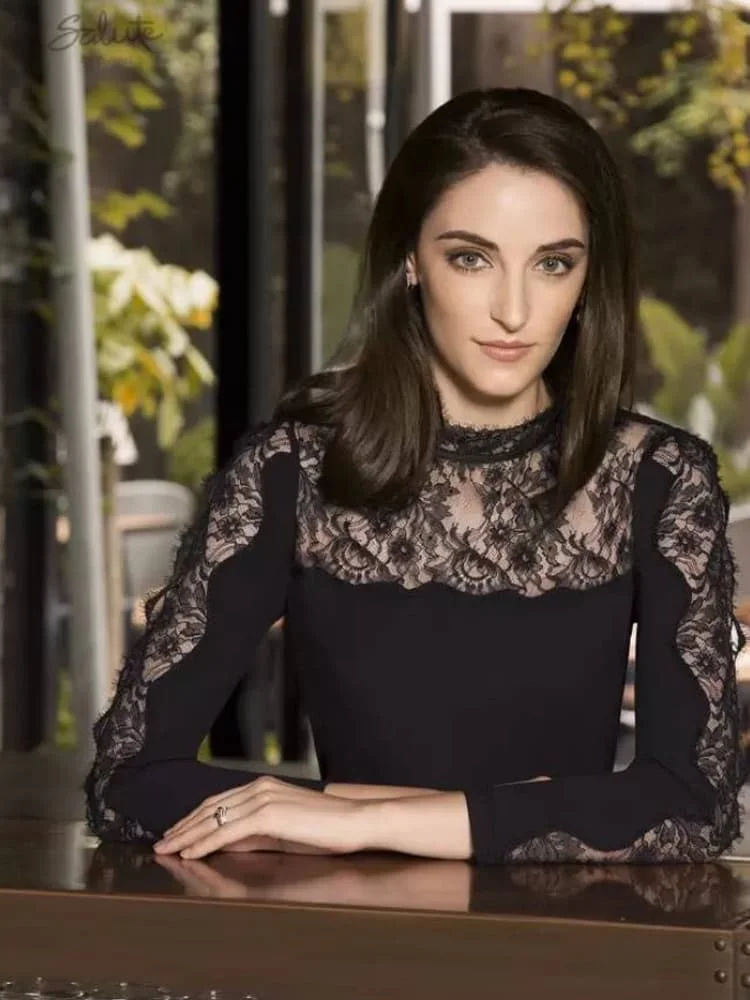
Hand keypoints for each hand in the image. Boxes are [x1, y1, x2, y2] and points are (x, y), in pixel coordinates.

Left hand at [153, 776, 367, 858]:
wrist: (355, 822)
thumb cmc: (326, 829)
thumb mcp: (283, 831)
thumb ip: (254, 833)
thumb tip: (227, 842)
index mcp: (263, 787)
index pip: (218, 803)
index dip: (193, 819)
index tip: (176, 833)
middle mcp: (259, 788)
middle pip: (209, 808)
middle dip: (183, 827)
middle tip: (162, 843)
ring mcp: (262, 799)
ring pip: (213, 819)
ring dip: (187, 836)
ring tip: (168, 849)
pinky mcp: (267, 815)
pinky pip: (227, 831)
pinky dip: (205, 842)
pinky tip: (190, 853)